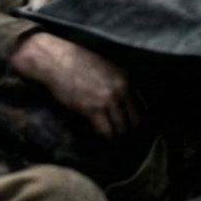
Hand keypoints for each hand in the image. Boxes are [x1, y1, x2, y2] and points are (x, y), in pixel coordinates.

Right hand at [9, 31, 138, 139]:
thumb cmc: (80, 62)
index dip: (138, 117)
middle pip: (135, 120)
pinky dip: (105, 136)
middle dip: (130, 130)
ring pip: (121, 128)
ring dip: (118, 135)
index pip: (142, 104)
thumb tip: (124, 100)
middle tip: (126, 138)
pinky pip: (105, 131)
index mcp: (125, 77)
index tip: (134, 125)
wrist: (59, 61)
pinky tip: (102, 136)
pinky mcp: (92, 109)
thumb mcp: (107, 67)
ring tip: (114, 139)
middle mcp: (120, 89)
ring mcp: (107, 100)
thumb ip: (118, 82)